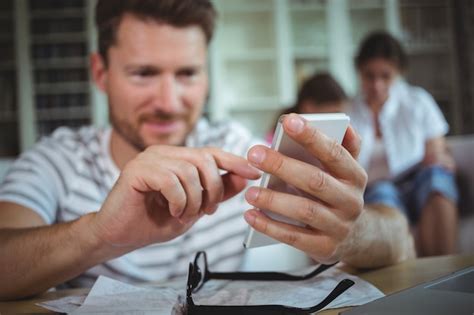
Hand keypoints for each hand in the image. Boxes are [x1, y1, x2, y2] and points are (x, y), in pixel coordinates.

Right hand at [91, 146, 259, 248]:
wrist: (119, 236)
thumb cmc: (153, 221)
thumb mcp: (194, 208)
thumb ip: (217, 192)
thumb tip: (243, 178)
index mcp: (176, 158)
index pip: (211, 152)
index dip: (234, 161)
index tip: (254, 173)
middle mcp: (163, 153)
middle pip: (204, 160)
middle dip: (214, 189)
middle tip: (207, 211)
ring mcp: (149, 158)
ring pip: (189, 172)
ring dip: (194, 201)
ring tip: (185, 215)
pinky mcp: (137, 169)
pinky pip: (171, 180)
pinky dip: (179, 201)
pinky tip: (173, 212)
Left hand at [244, 114, 366, 263]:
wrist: (356, 237)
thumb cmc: (338, 193)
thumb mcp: (346, 171)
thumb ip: (344, 148)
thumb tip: (345, 124)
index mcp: (355, 176)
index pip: (334, 153)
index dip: (312, 136)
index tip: (288, 120)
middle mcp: (351, 201)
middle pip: (315, 181)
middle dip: (282, 165)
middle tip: (254, 154)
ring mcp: (339, 226)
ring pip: (304, 210)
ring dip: (274, 200)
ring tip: (250, 192)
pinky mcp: (325, 247)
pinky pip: (294, 237)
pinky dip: (270, 226)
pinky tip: (251, 216)